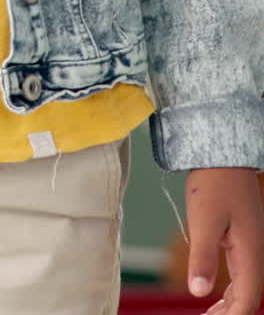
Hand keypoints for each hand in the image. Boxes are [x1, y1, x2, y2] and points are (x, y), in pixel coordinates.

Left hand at [186, 167, 263, 314]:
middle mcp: (255, 251)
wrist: (222, 152)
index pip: (248, 300)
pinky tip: (214, 294)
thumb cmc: (214, 182)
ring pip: (246, 285)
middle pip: (249, 297)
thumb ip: (203, 256)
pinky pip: (240, 272)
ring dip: (230, 305)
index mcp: (250, 252)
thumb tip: (198, 292)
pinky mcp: (241, 236)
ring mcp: (250, 244)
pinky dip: (229, 290)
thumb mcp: (204, 218)